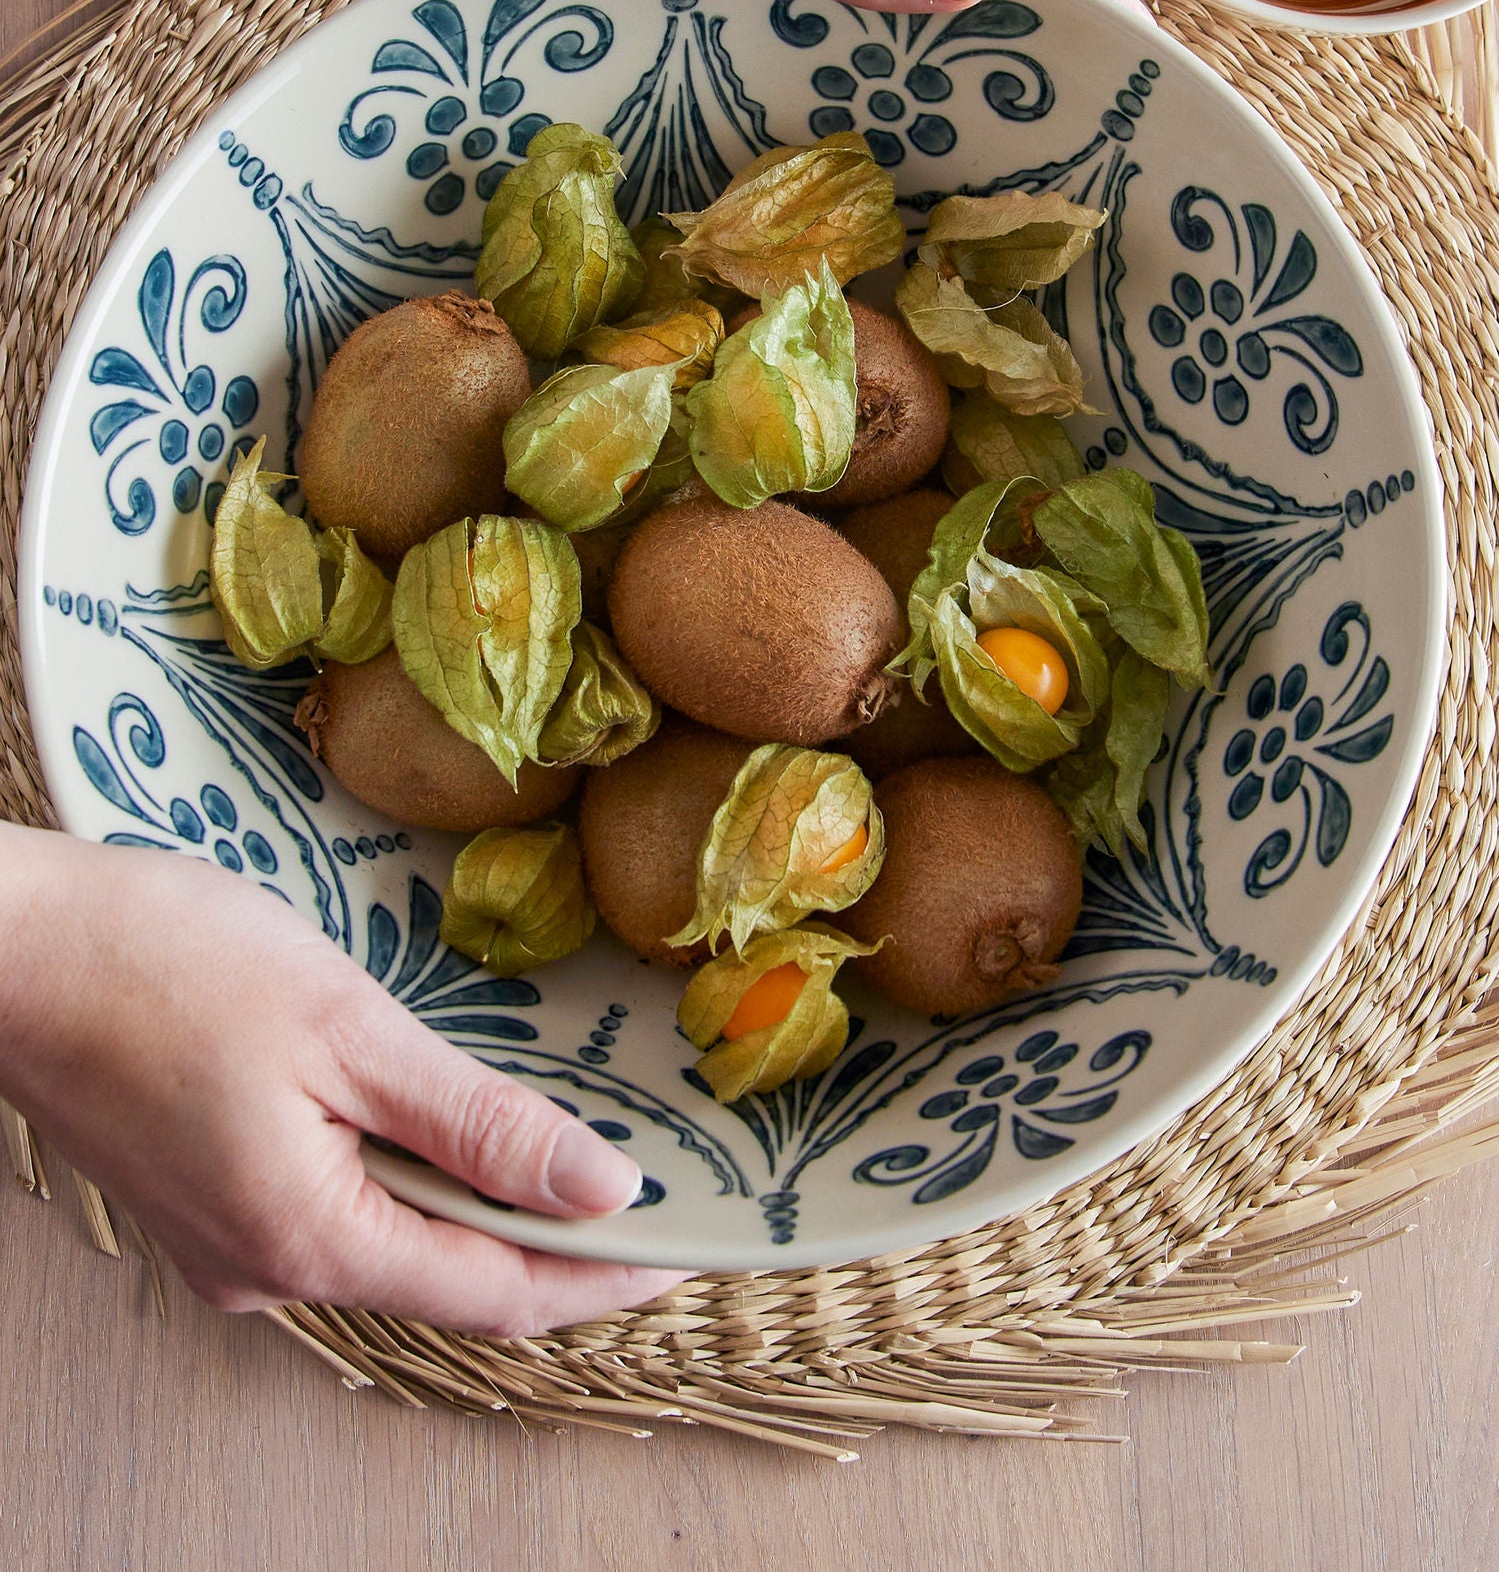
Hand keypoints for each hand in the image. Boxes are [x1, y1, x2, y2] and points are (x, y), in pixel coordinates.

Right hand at [0, 826, 683, 1333]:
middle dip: (553, 1239)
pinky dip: (410, 1182)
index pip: (501, 1292)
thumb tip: (599, 1188)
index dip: (605, 1273)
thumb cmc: (167, 965)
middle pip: (450, 1274)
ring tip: (569, 1150)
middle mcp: (268, 1272)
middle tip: (648, 1185)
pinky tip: (447, 1130)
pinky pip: (338, 1213)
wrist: (14, 947)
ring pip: (394, 1242)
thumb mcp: (348, 1030)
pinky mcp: (208, 1203)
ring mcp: (230, 1245)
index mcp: (311, 1241)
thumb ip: (478, 1122)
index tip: (689, 1243)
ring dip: (482, 1205)